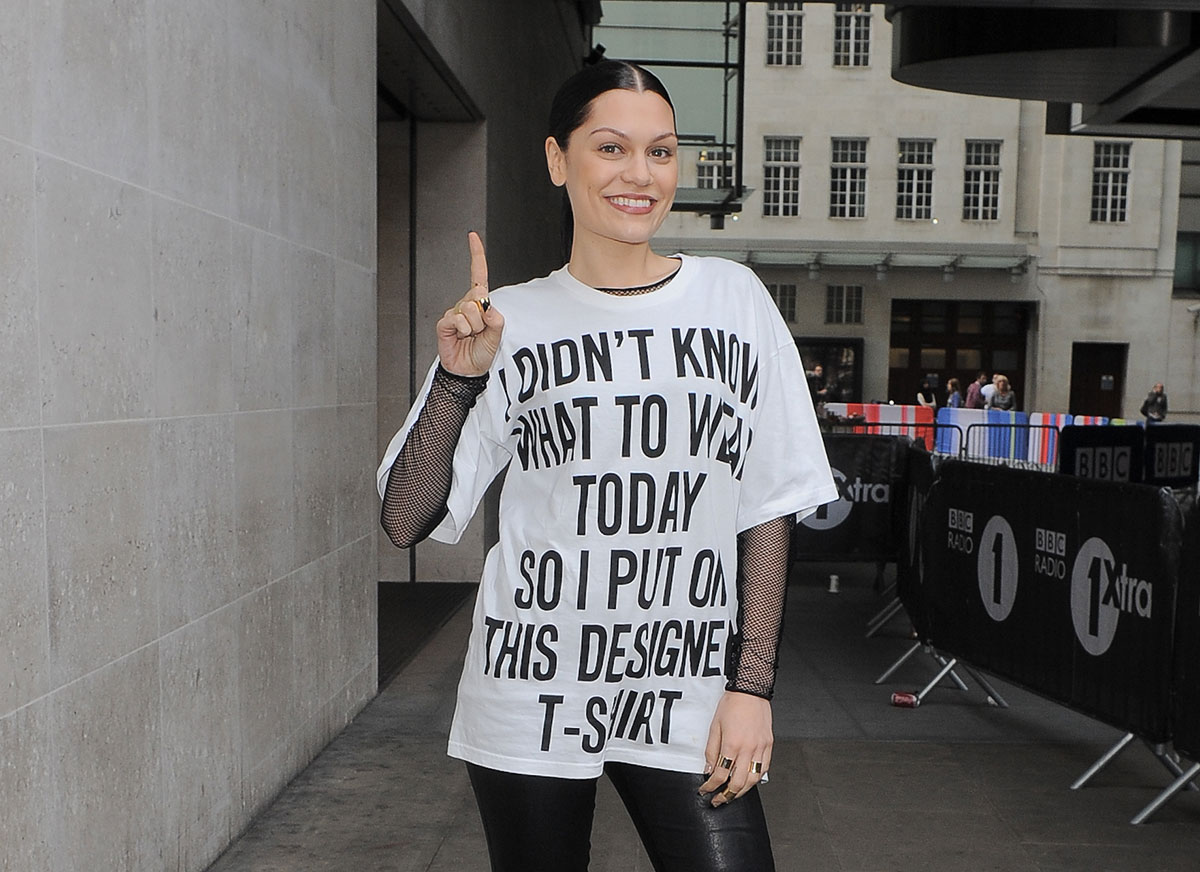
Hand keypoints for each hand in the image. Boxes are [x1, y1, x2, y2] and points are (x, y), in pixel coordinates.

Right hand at [437, 232, 503, 376]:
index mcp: (480, 303)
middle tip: (481, 330)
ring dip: (474, 326)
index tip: (472, 237)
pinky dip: (462, 329)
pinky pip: (456, 319)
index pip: (478, 274)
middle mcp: (466, 305)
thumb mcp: (497, 335)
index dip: (476, 255)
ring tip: (471, 336)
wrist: (468, 370)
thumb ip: (496, 319)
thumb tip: (487, 307)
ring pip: (468, 309)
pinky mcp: (444, 323)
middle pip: (477, 294)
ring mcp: (454, 313)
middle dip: (483, 315)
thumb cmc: (482, 352)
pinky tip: (461, 336)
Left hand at [698, 691, 772, 806]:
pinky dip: (756, 779)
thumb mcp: (714, 726)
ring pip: (753, 780)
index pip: (720, 775)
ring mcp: (761, 748)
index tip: (705, 790)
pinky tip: (748, 782)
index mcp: (732, 744)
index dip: (710, 787)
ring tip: (732, 795)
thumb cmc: (732, 705)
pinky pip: (764, 769)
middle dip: (726, 796)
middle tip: (718, 800)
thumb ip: (711, 750)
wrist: (750, 691)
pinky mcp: (769, 745)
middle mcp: (748, 749)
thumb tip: (709, 769)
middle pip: (738, 783)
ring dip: (742, 792)